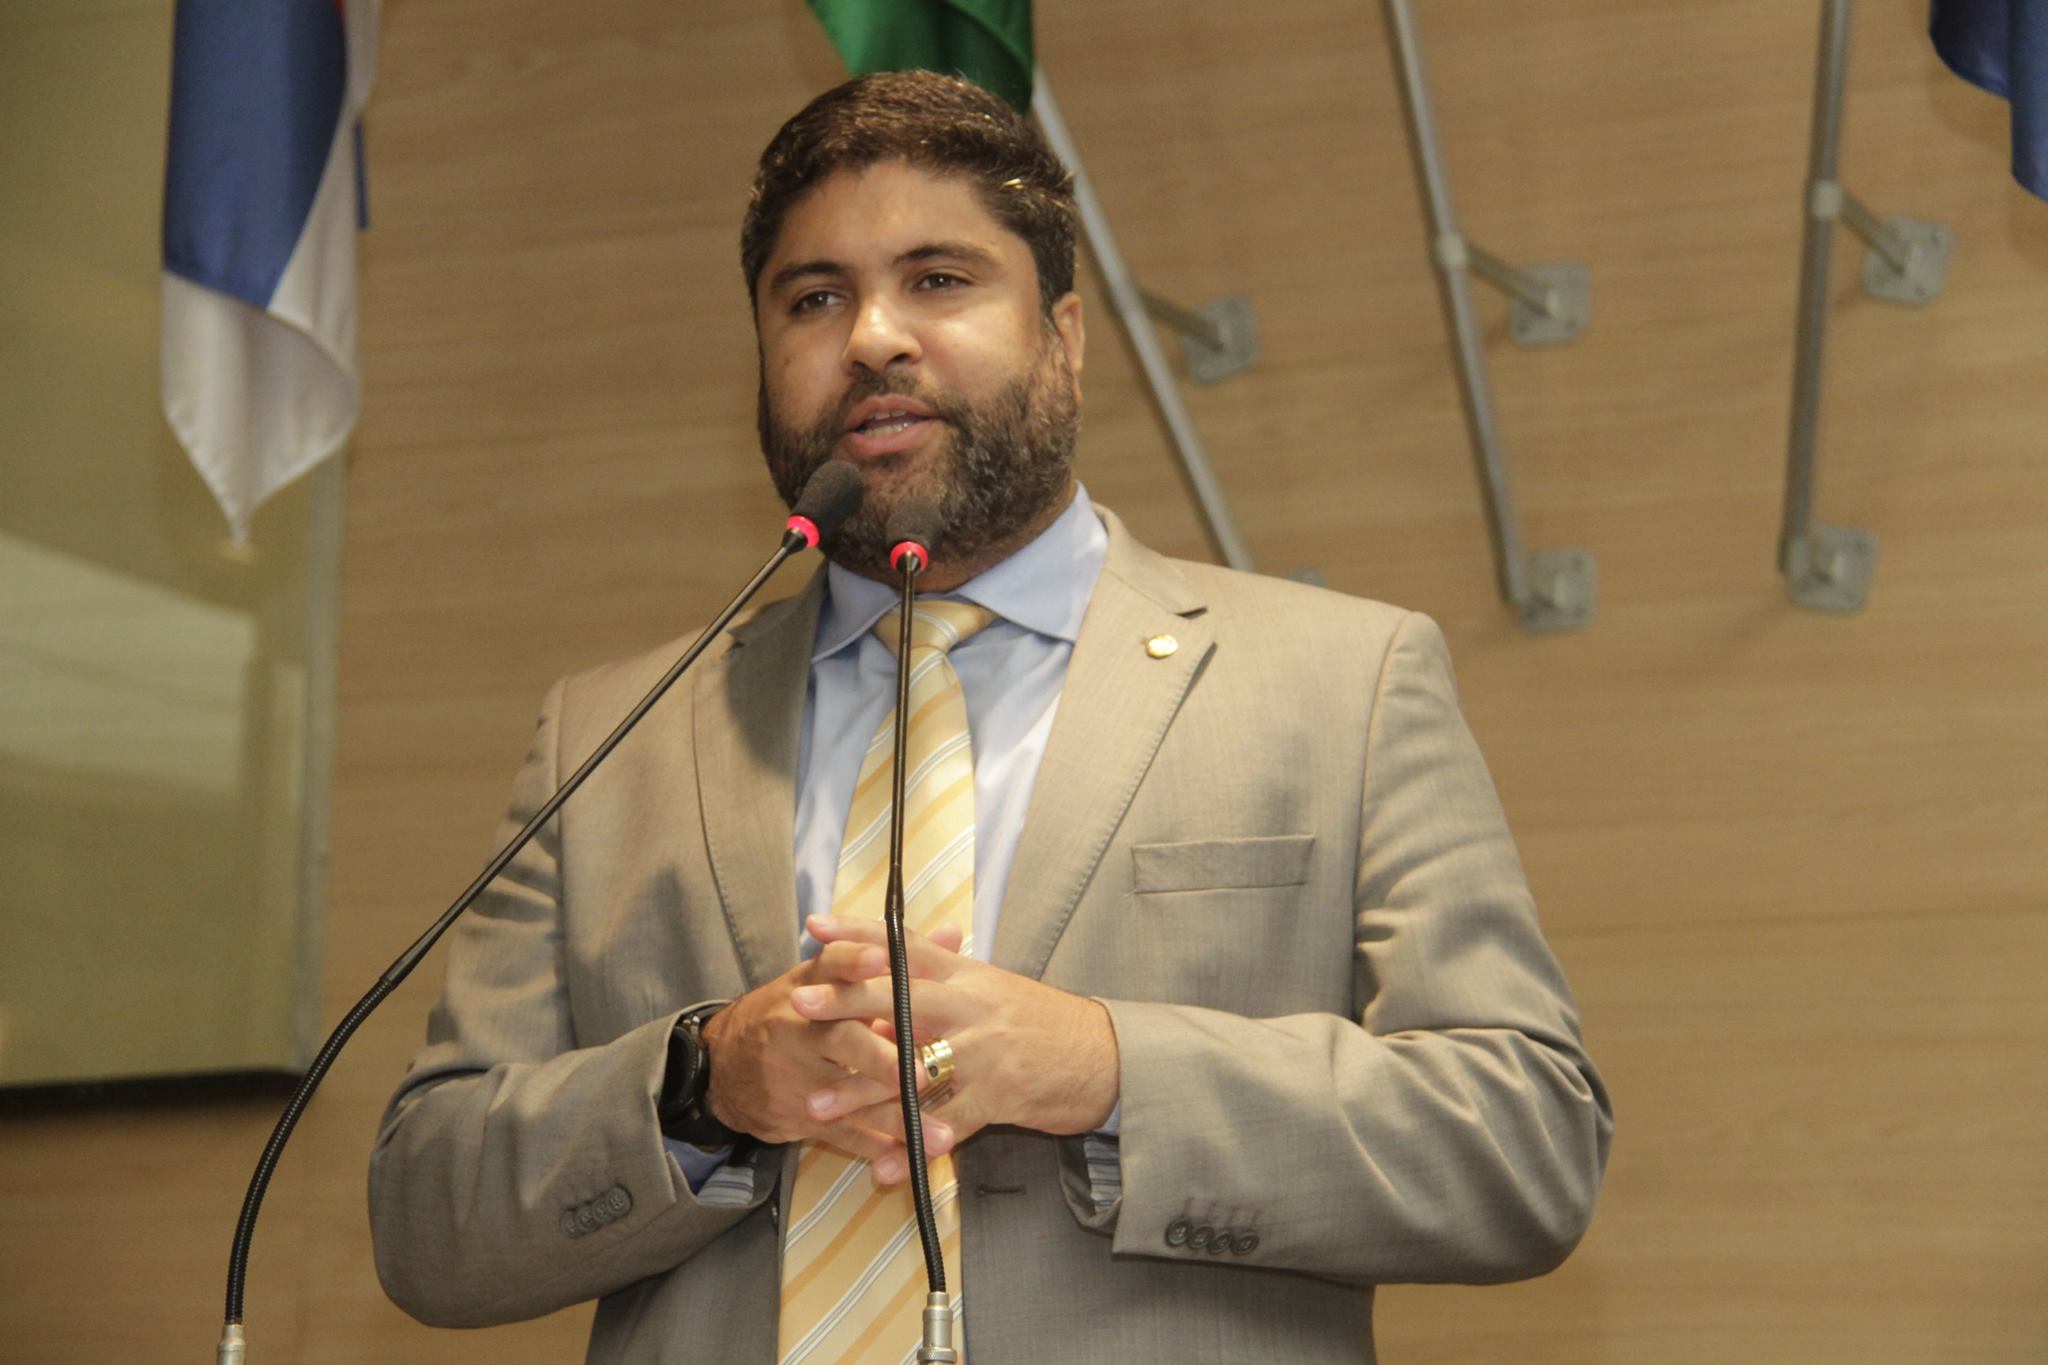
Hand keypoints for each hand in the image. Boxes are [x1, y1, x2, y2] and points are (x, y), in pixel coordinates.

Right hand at [697, 923, 966, 1173]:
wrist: (722, 1066)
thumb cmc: (792, 1015)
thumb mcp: (826, 979)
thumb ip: (893, 959)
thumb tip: (952, 931)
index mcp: (811, 986)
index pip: (830, 965)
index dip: (853, 961)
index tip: (879, 956)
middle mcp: (799, 1027)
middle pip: (839, 1038)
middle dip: (878, 1057)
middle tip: (920, 1072)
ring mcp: (795, 1075)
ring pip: (849, 1097)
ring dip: (896, 1117)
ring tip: (940, 1135)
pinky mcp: (796, 1116)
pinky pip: (841, 1135)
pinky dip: (877, 1149)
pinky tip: (910, 1159)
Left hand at [791, 915, 1120, 1174]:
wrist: (1103, 1058)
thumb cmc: (1041, 1023)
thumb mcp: (991, 988)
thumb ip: (943, 979)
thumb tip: (887, 969)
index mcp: (967, 975)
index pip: (907, 945)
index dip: (859, 934)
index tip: (815, 928)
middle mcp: (972, 1005)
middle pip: (900, 997)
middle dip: (846, 1001)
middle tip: (798, 1005)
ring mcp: (985, 1050)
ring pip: (912, 1069)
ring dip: (860, 1091)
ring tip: (815, 1105)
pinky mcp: (1000, 1095)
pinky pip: (946, 1125)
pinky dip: (913, 1150)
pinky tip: (884, 1169)